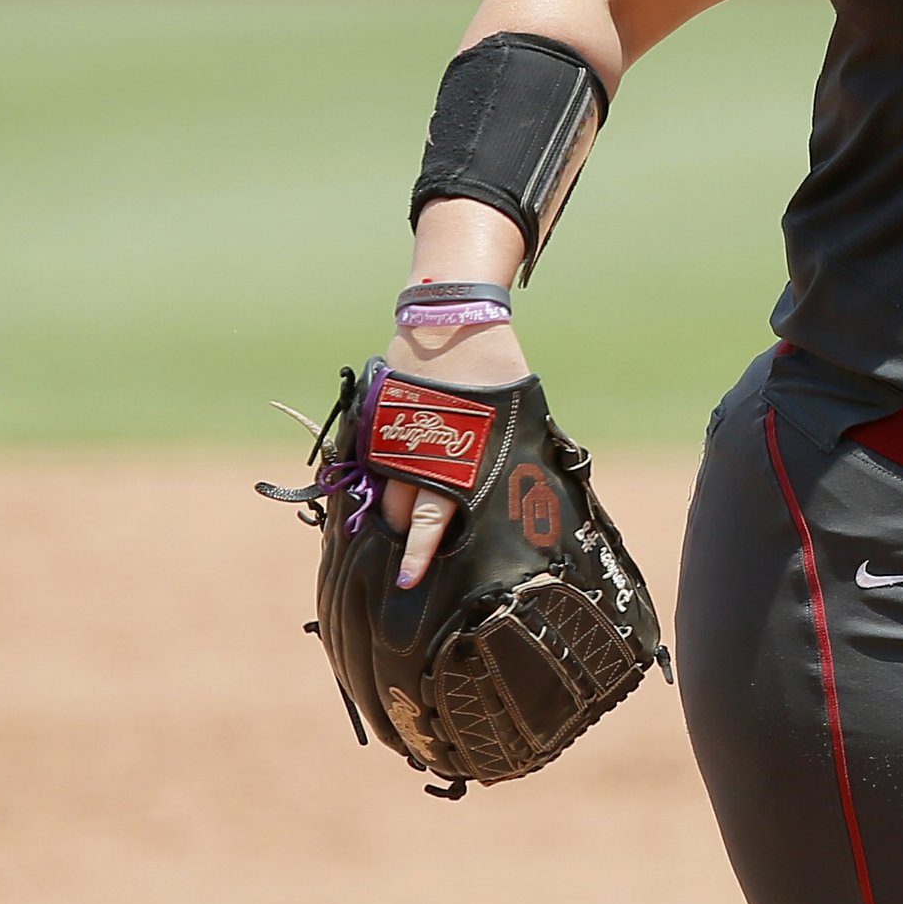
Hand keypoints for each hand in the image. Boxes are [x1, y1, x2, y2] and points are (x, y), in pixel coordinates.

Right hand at [376, 301, 530, 589]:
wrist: (453, 323)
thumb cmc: (495, 372)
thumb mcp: (512, 418)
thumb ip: (505, 456)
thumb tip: (530, 491)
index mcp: (452, 459)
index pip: (429, 519)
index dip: (418, 552)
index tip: (408, 580)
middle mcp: (413, 453)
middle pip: (398, 511)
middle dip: (400, 537)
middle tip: (402, 561)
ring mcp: (389, 436)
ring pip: (380, 487)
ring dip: (385, 508)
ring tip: (389, 530)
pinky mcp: (376, 419)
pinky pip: (372, 459)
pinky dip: (377, 474)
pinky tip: (381, 486)